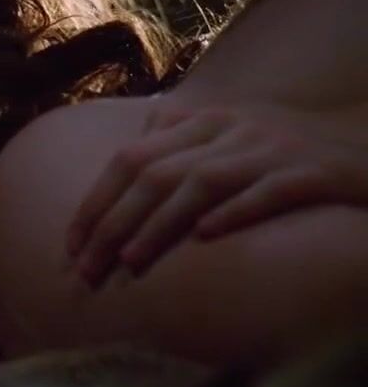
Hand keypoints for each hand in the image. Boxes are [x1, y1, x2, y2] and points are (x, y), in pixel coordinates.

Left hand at [66, 101, 367, 285]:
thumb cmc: (293, 154)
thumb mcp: (233, 137)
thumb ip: (181, 144)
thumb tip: (128, 158)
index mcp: (206, 119)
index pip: (132, 156)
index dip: (96, 200)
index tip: (72, 242)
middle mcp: (232, 128)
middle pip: (155, 171)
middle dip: (113, 221)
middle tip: (86, 267)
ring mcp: (273, 147)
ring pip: (201, 183)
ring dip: (158, 225)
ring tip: (129, 262)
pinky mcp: (314, 172)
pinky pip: (267, 191)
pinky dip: (235, 212)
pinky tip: (207, 237)